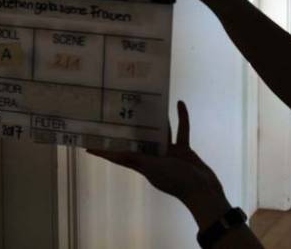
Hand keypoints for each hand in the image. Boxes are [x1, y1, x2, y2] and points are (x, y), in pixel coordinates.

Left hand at [88, 101, 229, 227]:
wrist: (203, 190)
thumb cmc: (176, 181)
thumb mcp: (153, 169)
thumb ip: (135, 159)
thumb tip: (112, 154)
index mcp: (142, 165)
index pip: (118, 156)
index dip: (103, 151)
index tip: (87, 144)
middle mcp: (153, 158)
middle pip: (138, 140)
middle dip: (131, 128)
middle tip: (121, 109)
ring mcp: (169, 154)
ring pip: (160, 132)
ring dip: (157, 119)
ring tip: (151, 101)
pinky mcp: (183, 150)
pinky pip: (181, 130)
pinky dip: (181, 118)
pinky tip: (179, 103)